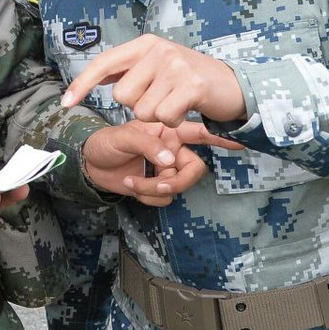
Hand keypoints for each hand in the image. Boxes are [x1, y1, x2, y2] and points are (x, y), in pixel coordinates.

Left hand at [64, 34, 246, 126]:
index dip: (82, 84)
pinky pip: (164, 117)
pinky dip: (172, 122)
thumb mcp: (157, 66)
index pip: (104, 63)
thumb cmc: (189, 80)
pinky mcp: (192, 85)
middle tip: (161, 98)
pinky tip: (185, 110)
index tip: (65, 103)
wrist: (234, 86)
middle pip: (122, 96)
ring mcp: (176, 66)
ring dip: (157, 116)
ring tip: (175, 103)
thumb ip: (128, 70)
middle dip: (138, 106)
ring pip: (142, 110)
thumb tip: (93, 76)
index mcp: (145, 44)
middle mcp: (158, 50)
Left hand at [81, 120, 214, 204]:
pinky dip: (148, 197)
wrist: (89, 165)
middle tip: (157, 184)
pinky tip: (132, 187)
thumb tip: (170, 161)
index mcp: (167, 131)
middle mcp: (171, 149)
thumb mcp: (122, 138)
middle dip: (176, 181)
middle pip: (193, 170)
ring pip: (178, 186)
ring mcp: (165, 170)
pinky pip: (165, 198)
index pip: (199, 133)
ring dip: (155, 190)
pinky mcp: (157, 186)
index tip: (239, 142)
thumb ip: (148, 145)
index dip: (220, 139)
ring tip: (133, 183)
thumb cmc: (104, 143)